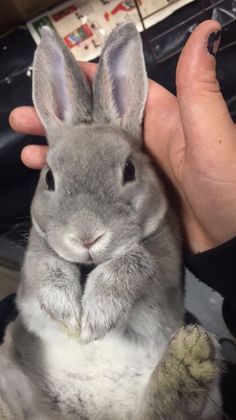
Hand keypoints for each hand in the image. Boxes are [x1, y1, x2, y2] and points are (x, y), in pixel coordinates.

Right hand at [9, 21, 235, 252]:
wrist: (231, 241)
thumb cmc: (227, 185)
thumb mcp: (212, 136)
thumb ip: (199, 90)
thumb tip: (205, 30)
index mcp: (161, 120)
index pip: (116, 91)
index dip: (85, 80)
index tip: (52, 75)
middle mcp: (143, 142)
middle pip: (93, 123)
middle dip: (58, 119)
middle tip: (21, 119)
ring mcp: (133, 172)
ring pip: (89, 154)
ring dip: (59, 152)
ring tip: (28, 153)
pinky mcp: (129, 198)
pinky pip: (95, 183)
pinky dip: (74, 181)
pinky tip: (51, 183)